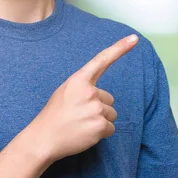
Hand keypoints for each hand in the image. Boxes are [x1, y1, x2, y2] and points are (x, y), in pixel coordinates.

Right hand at [32, 34, 138, 161]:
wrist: (43, 139)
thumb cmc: (54, 115)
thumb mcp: (66, 91)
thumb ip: (83, 87)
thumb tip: (99, 95)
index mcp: (79, 80)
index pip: (102, 60)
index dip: (120, 48)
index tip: (134, 38)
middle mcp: (90, 91)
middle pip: (109, 99)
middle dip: (99, 108)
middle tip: (79, 115)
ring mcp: (96, 109)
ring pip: (111, 114)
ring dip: (100, 121)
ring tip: (81, 124)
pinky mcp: (100, 126)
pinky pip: (110, 128)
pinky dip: (101, 133)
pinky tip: (85, 133)